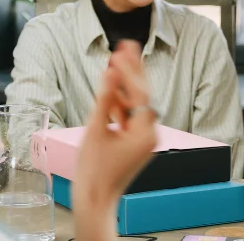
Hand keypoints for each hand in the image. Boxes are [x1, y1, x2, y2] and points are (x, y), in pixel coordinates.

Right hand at [72, 40, 157, 239]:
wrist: (94, 200)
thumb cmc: (93, 171)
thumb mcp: (95, 130)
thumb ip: (104, 99)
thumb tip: (111, 72)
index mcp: (145, 133)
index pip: (141, 93)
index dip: (131, 69)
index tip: (123, 48)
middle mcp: (150, 135)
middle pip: (143, 95)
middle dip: (133, 70)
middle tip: (127, 44)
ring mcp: (144, 139)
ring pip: (136, 104)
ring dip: (125, 84)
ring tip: (116, 58)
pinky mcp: (135, 142)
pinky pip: (130, 116)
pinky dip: (121, 102)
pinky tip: (111, 87)